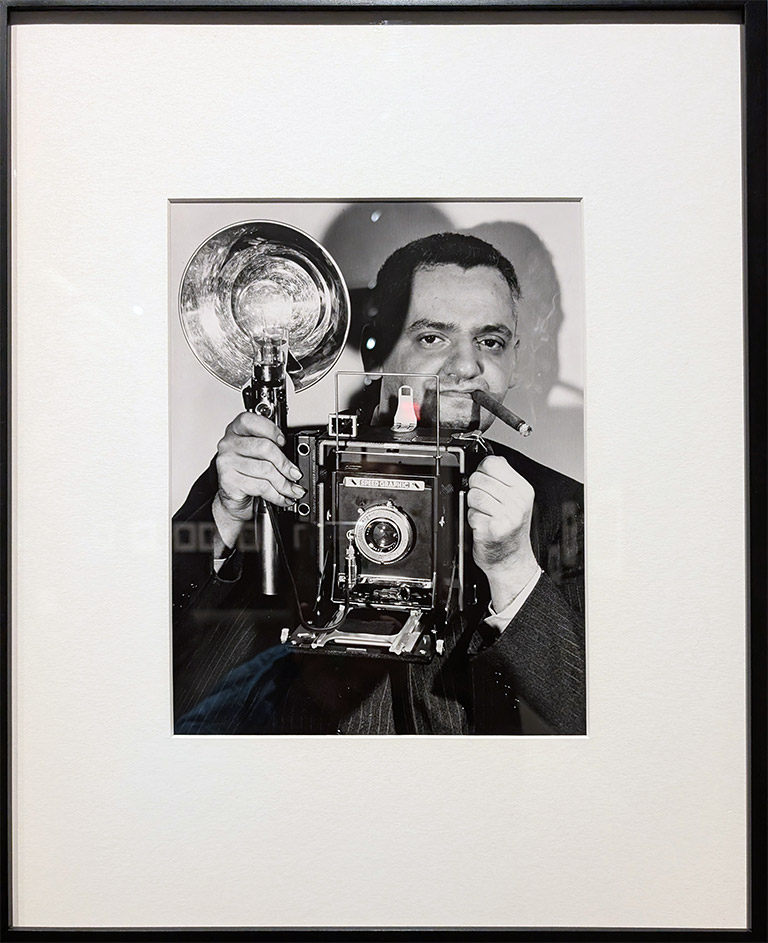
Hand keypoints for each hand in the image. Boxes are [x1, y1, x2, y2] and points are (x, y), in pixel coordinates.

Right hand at [215, 412, 304, 525]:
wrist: (233, 496)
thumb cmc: (247, 471)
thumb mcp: (258, 454)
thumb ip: (271, 448)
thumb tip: (294, 463)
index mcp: (236, 430)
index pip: (252, 421)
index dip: (271, 430)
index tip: (283, 442)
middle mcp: (229, 443)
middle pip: (264, 447)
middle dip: (285, 464)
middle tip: (295, 474)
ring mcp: (227, 462)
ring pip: (265, 470)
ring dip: (284, 483)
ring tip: (292, 490)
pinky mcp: (229, 481)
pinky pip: (260, 486)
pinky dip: (276, 495)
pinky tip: (281, 497)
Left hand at [467, 455, 539, 610]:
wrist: (512, 561)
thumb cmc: (510, 530)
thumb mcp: (515, 501)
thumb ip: (502, 480)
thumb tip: (484, 463)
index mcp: (523, 490)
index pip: (493, 463)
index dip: (483, 471)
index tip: (486, 481)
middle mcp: (517, 502)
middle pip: (478, 478)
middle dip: (476, 490)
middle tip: (486, 504)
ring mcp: (506, 516)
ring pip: (473, 495)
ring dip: (474, 507)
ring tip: (485, 515)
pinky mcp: (492, 529)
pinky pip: (471, 514)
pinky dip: (472, 521)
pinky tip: (483, 526)